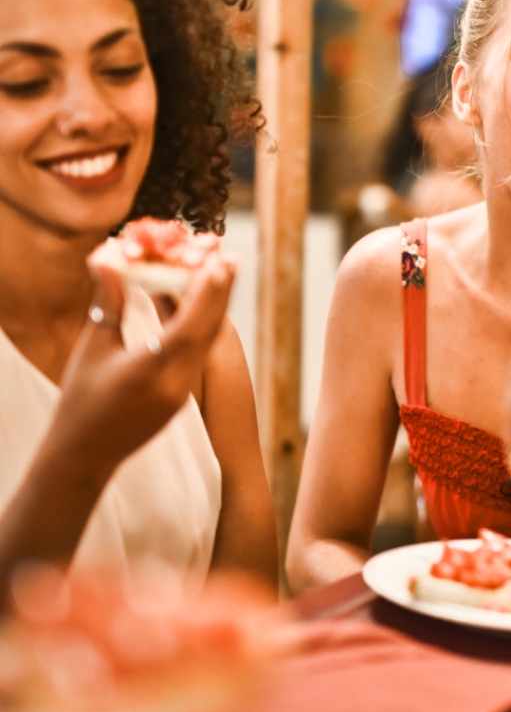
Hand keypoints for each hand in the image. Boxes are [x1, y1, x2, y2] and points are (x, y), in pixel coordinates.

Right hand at [52, 253, 237, 470]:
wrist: (84, 455)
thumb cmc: (80, 401)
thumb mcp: (92, 349)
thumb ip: (107, 302)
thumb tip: (108, 256)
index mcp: (149, 372)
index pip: (188, 327)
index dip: (206, 294)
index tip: (219, 263)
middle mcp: (175, 383)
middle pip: (207, 331)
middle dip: (220, 292)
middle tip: (230, 258)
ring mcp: (183, 392)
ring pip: (207, 341)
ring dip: (215, 306)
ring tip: (222, 273)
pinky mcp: (183, 395)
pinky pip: (198, 352)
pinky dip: (201, 325)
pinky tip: (200, 304)